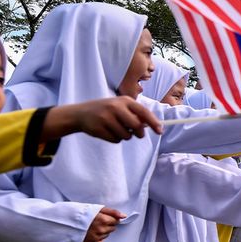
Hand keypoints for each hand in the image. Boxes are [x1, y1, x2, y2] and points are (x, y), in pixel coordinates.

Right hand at [46, 96, 163, 142]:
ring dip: (124, 136)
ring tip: (116, 129)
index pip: (143, 111)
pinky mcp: (99, 129)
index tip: (160, 131)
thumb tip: (152, 125)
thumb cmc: (106, 111)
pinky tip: (107, 132)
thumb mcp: (119, 106)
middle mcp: (115, 107)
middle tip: (135, 133)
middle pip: (136, 126)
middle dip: (138, 133)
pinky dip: (114, 139)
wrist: (80, 113)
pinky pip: (115, 140)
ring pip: (126, 135)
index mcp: (124, 100)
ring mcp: (106, 118)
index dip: (153, 122)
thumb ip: (134, 114)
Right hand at [83, 206, 124, 241]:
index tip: (103, 217)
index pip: (116, 221)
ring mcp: (97, 238)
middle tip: (97, 222)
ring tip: (93, 227)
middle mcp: (101, 230)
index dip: (110, 218)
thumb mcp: (97, 209)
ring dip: (103, 231)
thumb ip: (112, 212)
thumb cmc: (81, 214)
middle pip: (112, 228)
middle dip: (107, 225)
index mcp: (103, 220)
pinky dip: (98, 239)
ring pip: (107, 235)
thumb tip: (124, 216)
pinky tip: (92, 234)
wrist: (67, 224)